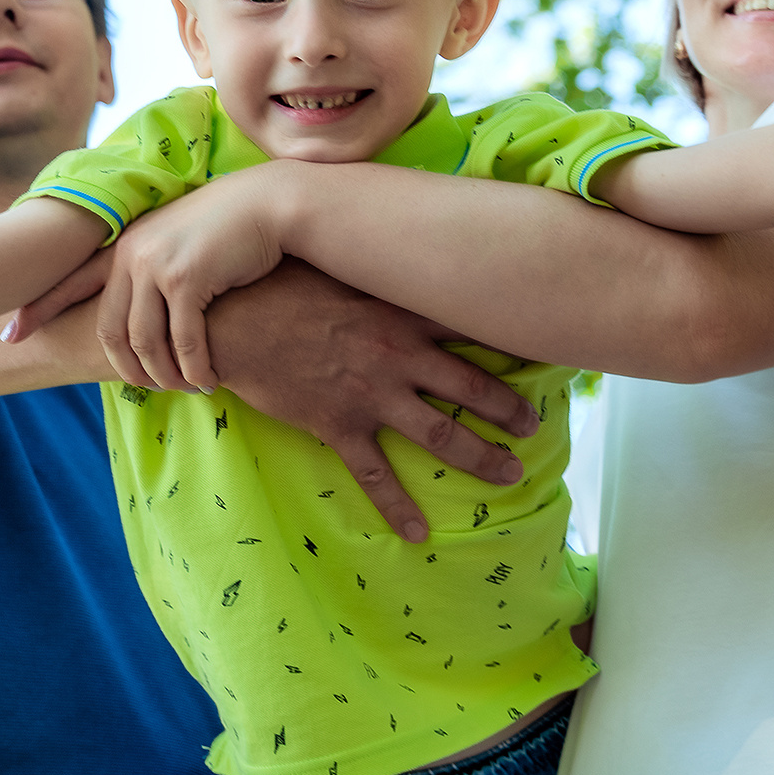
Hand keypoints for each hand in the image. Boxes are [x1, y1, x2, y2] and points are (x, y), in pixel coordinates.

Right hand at [13, 257, 540, 544]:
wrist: (232, 322)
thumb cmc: (277, 285)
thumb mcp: (335, 265)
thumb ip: (371, 266)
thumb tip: (396, 241)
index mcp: (397, 314)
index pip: (464, 322)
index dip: (505, 332)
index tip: (540, 343)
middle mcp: (396, 357)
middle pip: (469, 386)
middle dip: (508, 407)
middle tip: (534, 425)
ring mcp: (371, 396)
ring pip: (440, 433)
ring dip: (479, 456)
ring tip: (509, 473)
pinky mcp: (339, 427)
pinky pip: (375, 475)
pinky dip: (397, 506)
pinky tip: (417, 533)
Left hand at [17, 171, 291, 392]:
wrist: (268, 204)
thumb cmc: (228, 227)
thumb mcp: (177, 240)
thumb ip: (152, 266)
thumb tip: (144, 306)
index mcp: (123, 245)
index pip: (70, 281)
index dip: (40, 309)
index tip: (11, 335)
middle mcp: (131, 254)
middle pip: (111, 329)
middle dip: (127, 368)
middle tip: (148, 389)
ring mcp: (157, 266)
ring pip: (145, 342)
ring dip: (165, 374)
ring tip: (186, 387)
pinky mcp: (188, 278)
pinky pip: (183, 341)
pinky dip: (194, 368)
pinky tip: (207, 380)